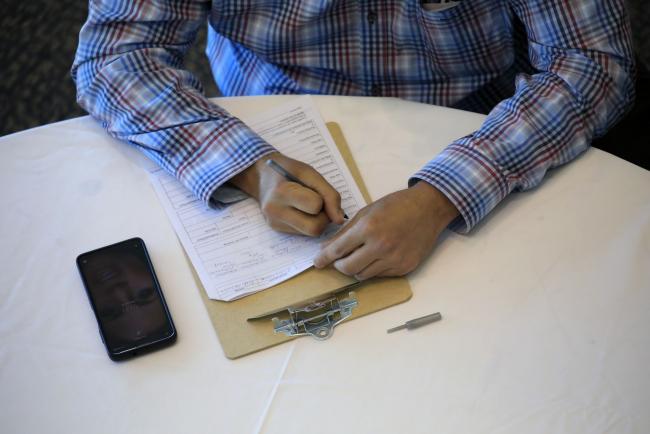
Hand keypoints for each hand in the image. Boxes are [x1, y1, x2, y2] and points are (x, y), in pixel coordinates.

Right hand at [229, 152, 344, 235]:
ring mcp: (274, 223)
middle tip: (319, 203)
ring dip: (317, 221)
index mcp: (282, 192)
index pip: (316, 206)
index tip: (316, 191)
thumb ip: (329, 194)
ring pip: (311, 233)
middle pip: (315, 228)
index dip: (323, 200)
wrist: (261, 175)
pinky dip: (308, 223)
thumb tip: (340, 219)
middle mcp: (275, 211)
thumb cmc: (288, 170)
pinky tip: (300, 210)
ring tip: (308, 205)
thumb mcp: (310, 173)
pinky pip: (303, 233)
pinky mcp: (276, 230)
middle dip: (324, 217)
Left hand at [313, 181, 458, 278]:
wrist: (428, 209)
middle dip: (339, 266)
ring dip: (356, 268)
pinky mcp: (404, 268)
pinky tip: (378, 256)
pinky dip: (373, 268)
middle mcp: (381, 246)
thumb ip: (345, 232)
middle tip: (339, 260)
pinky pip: (380, 275)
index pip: (338, 250)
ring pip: (363, 275)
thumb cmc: (396, 205)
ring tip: (359, 255)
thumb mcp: (367, 212)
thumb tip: (326, 248)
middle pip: (348, 268)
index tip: (317, 262)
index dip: (324, 258)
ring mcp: (394, 259)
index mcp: (369, 228)